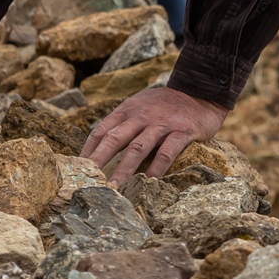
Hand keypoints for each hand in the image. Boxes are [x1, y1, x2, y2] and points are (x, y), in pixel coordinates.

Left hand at [82, 84, 227, 183]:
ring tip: (114, 187)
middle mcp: (141, 116)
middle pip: (115, 139)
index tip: (78, 167)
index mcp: (128, 109)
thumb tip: (102, 144)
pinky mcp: (182, 132)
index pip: (102, 129)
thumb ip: (123, 121)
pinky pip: (166, 152)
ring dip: (124, 169)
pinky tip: (150, 182)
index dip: (89, 148)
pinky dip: (157, 168)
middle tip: (88, 179)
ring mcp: (161, 124)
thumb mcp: (140, 105)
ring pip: (138, 147)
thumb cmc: (165, 104)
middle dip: (99, 160)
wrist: (200, 91)